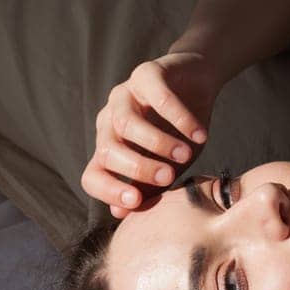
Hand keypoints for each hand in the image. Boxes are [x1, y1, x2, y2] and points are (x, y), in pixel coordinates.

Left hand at [85, 52, 220, 219]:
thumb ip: (148, 188)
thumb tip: (121, 214)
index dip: (108, 191)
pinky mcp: (146, 74)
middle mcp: (109, 122)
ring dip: (157, 144)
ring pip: (126, 124)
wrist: (197, 82)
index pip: (92, 176)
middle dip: (138, 168)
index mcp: (110, 147)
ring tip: (185, 155)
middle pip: (107, 151)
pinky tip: (198, 135)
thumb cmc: (180, 130)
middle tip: (168, 177)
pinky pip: (158, 99)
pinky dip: (180, 119)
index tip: (136, 201)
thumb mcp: (167, 164)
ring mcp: (124, 95)